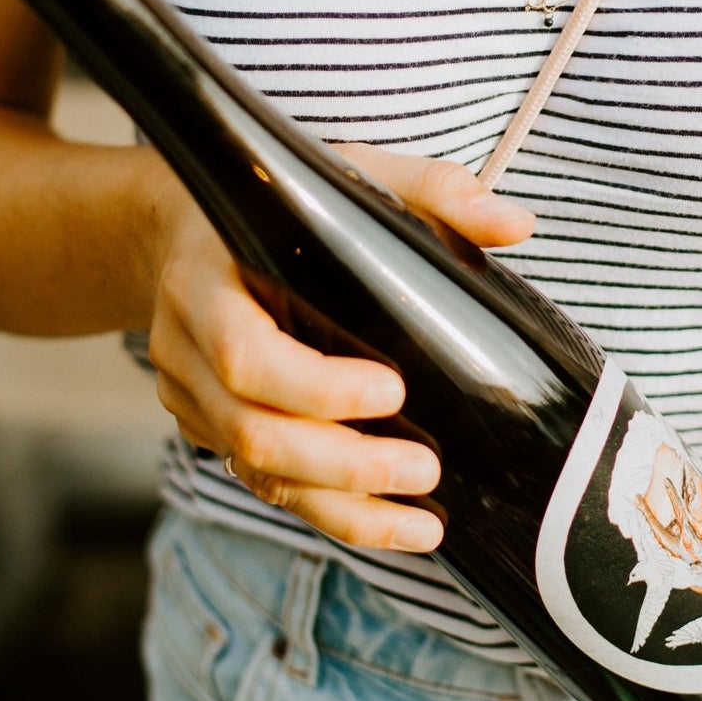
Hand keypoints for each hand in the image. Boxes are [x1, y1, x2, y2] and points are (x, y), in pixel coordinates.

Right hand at [144, 145, 534, 553]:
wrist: (188, 232)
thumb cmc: (282, 200)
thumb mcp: (353, 174)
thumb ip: (433, 192)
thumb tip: (516, 223)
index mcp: (206, 283)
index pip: (245, 354)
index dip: (316, 387)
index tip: (393, 391)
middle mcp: (185, 350)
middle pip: (253, 432)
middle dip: (344, 464)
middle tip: (426, 469)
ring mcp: (192, 399)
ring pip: (259, 474)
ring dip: (344, 507)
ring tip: (424, 519)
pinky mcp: (212, 432)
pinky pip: (269, 485)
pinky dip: (332, 513)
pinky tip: (395, 525)